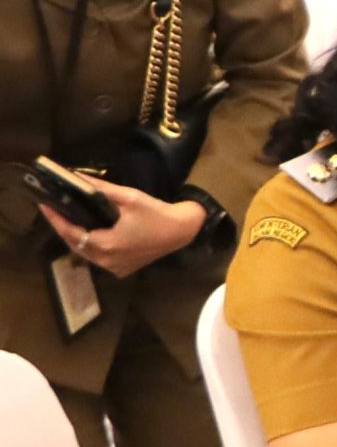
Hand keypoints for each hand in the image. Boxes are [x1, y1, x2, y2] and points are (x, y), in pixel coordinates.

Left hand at [41, 180, 205, 278]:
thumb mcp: (130, 198)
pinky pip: (98, 258)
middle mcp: (107, 261)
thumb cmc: (157, 214)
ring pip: (85, 253)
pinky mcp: (122, 269)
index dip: (55, 218)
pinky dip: (90, 246)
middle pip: (74, 244)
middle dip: (63, 228)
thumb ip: (101, 189)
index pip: (70, 232)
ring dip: (76, 238)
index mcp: (106, 244)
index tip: (44, 204)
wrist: (183, 231)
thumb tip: (77, 177)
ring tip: (69, 220)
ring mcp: (115, 268)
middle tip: (55, 210)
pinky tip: (90, 233)